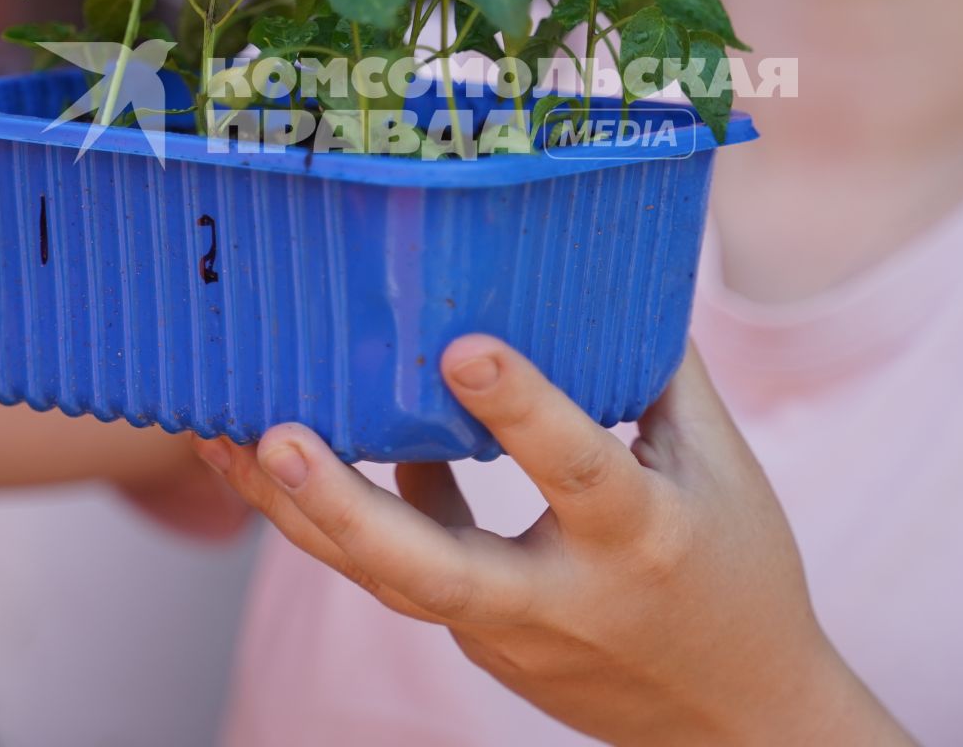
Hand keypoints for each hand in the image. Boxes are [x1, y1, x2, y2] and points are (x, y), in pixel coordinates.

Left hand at [195, 338, 914, 745]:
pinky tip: (275, 454)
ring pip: (390, 578)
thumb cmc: (738, 572)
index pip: (576, 471)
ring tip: (224, 437)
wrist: (734, 721)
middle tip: (277, 439)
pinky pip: (399, 571)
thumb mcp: (720, 467)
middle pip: (435, 571)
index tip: (464, 348)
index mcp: (641, 535)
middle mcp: (561, 596)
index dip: (522, 410)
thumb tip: (610, 262)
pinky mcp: (475, 639)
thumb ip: (655, 370)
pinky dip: (339, 518)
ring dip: (302, 513)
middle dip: (346, 512)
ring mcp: (507, 631)